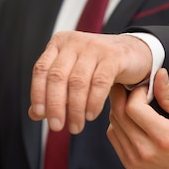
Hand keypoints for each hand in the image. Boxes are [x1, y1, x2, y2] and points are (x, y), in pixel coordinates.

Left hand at [28, 31, 151, 133]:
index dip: (38, 93)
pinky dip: (93, 102)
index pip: (41, 69)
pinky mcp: (114, 56)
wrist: (133, 53)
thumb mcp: (74, 75)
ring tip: (76, 126)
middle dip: (56, 106)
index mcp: (60, 43)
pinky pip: (100, 83)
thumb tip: (34, 114)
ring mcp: (95, 47)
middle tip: (57, 127)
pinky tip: (91, 115)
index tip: (40, 115)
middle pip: (58, 77)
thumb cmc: (99, 67)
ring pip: (78, 82)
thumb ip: (54, 92)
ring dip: (75, 109)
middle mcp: (75, 42)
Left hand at [108, 68, 168, 168]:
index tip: (146, 88)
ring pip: (112, 125)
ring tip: (137, 104)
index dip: (136, 92)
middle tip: (136, 89)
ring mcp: (135, 160)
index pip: (133, 108)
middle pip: (118, 115)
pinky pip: (114, 137)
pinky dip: (119, 124)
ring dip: (120, 109)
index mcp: (163, 137)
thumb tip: (158, 75)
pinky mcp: (130, 164)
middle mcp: (145, 151)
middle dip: (124, 96)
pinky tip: (134, 120)